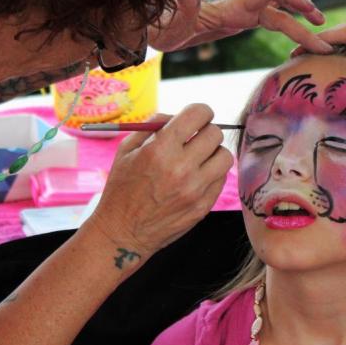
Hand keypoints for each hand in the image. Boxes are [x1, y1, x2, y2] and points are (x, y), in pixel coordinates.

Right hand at [87, 104, 233, 257]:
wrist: (122, 233)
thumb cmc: (121, 189)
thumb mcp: (127, 150)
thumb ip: (152, 126)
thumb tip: (176, 116)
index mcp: (161, 149)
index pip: (199, 114)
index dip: (200, 111)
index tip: (197, 117)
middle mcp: (181, 168)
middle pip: (215, 133)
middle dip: (205, 131)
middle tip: (195, 139)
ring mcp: (195, 189)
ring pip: (224, 156)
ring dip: (213, 153)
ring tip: (198, 159)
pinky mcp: (203, 206)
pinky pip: (221, 179)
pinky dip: (212, 174)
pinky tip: (195, 178)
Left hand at [149, 0, 333, 54]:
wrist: (161, 31)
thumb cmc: (168, 24)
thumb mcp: (174, 15)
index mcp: (231, 4)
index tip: (308, 6)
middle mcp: (241, 6)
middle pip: (280, 7)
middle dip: (303, 15)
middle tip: (324, 32)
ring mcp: (241, 14)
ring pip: (278, 18)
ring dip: (300, 27)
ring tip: (320, 43)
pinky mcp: (239, 23)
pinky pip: (269, 24)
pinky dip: (287, 28)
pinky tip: (299, 38)